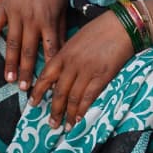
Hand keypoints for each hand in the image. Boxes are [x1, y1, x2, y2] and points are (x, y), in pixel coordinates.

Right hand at [0, 0, 66, 91]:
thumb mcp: (61, 8)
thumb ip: (59, 30)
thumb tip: (61, 52)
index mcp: (48, 21)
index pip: (49, 50)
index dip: (48, 69)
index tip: (47, 84)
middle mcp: (31, 20)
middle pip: (28, 51)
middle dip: (26, 71)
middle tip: (24, 89)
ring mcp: (14, 13)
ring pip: (11, 42)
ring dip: (9, 62)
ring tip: (8, 79)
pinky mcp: (2, 6)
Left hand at [29, 4, 133, 124]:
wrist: (121, 25)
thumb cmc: (99, 30)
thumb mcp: (76, 40)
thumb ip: (66, 56)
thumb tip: (60, 75)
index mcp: (63, 53)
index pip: (46, 76)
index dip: (38, 92)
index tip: (32, 103)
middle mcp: (72, 64)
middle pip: (59, 92)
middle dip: (55, 110)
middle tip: (52, 124)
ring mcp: (86, 71)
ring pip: (73, 97)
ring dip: (69, 115)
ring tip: (66, 127)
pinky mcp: (102, 76)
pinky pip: (89, 97)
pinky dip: (83, 110)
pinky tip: (81, 119)